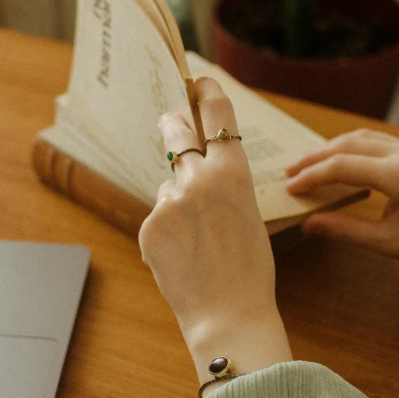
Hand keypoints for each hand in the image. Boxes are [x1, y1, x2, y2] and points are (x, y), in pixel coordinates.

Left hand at [139, 77, 291, 390]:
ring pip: (168, 187)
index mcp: (233, 172)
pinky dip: (166, 232)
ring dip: (178, 202)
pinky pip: (157, 217)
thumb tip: (195, 168)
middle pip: (175, 131)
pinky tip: (184, 257)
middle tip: (171, 120)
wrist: (228, 316)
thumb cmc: (249, 270)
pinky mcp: (149, 225)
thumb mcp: (249, 214)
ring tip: (198, 242)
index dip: (206, 92)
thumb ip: (224, 184)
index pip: (217, 114)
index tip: (197, 81)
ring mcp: (169, 201)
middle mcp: (198, 178)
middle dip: (173, 123)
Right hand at [286, 128, 398, 263]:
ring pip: (365, 137)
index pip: (340, 167)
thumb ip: (347, 230)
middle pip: (348, 144)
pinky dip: (355, 148)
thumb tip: (310, 224)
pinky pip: (380, 142)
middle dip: (316, 156)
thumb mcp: (391, 243)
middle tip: (291, 171)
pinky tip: (347, 161)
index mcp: (398, 175)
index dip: (310, 176)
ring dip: (334, 148)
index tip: (290, 188)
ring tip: (312, 163)